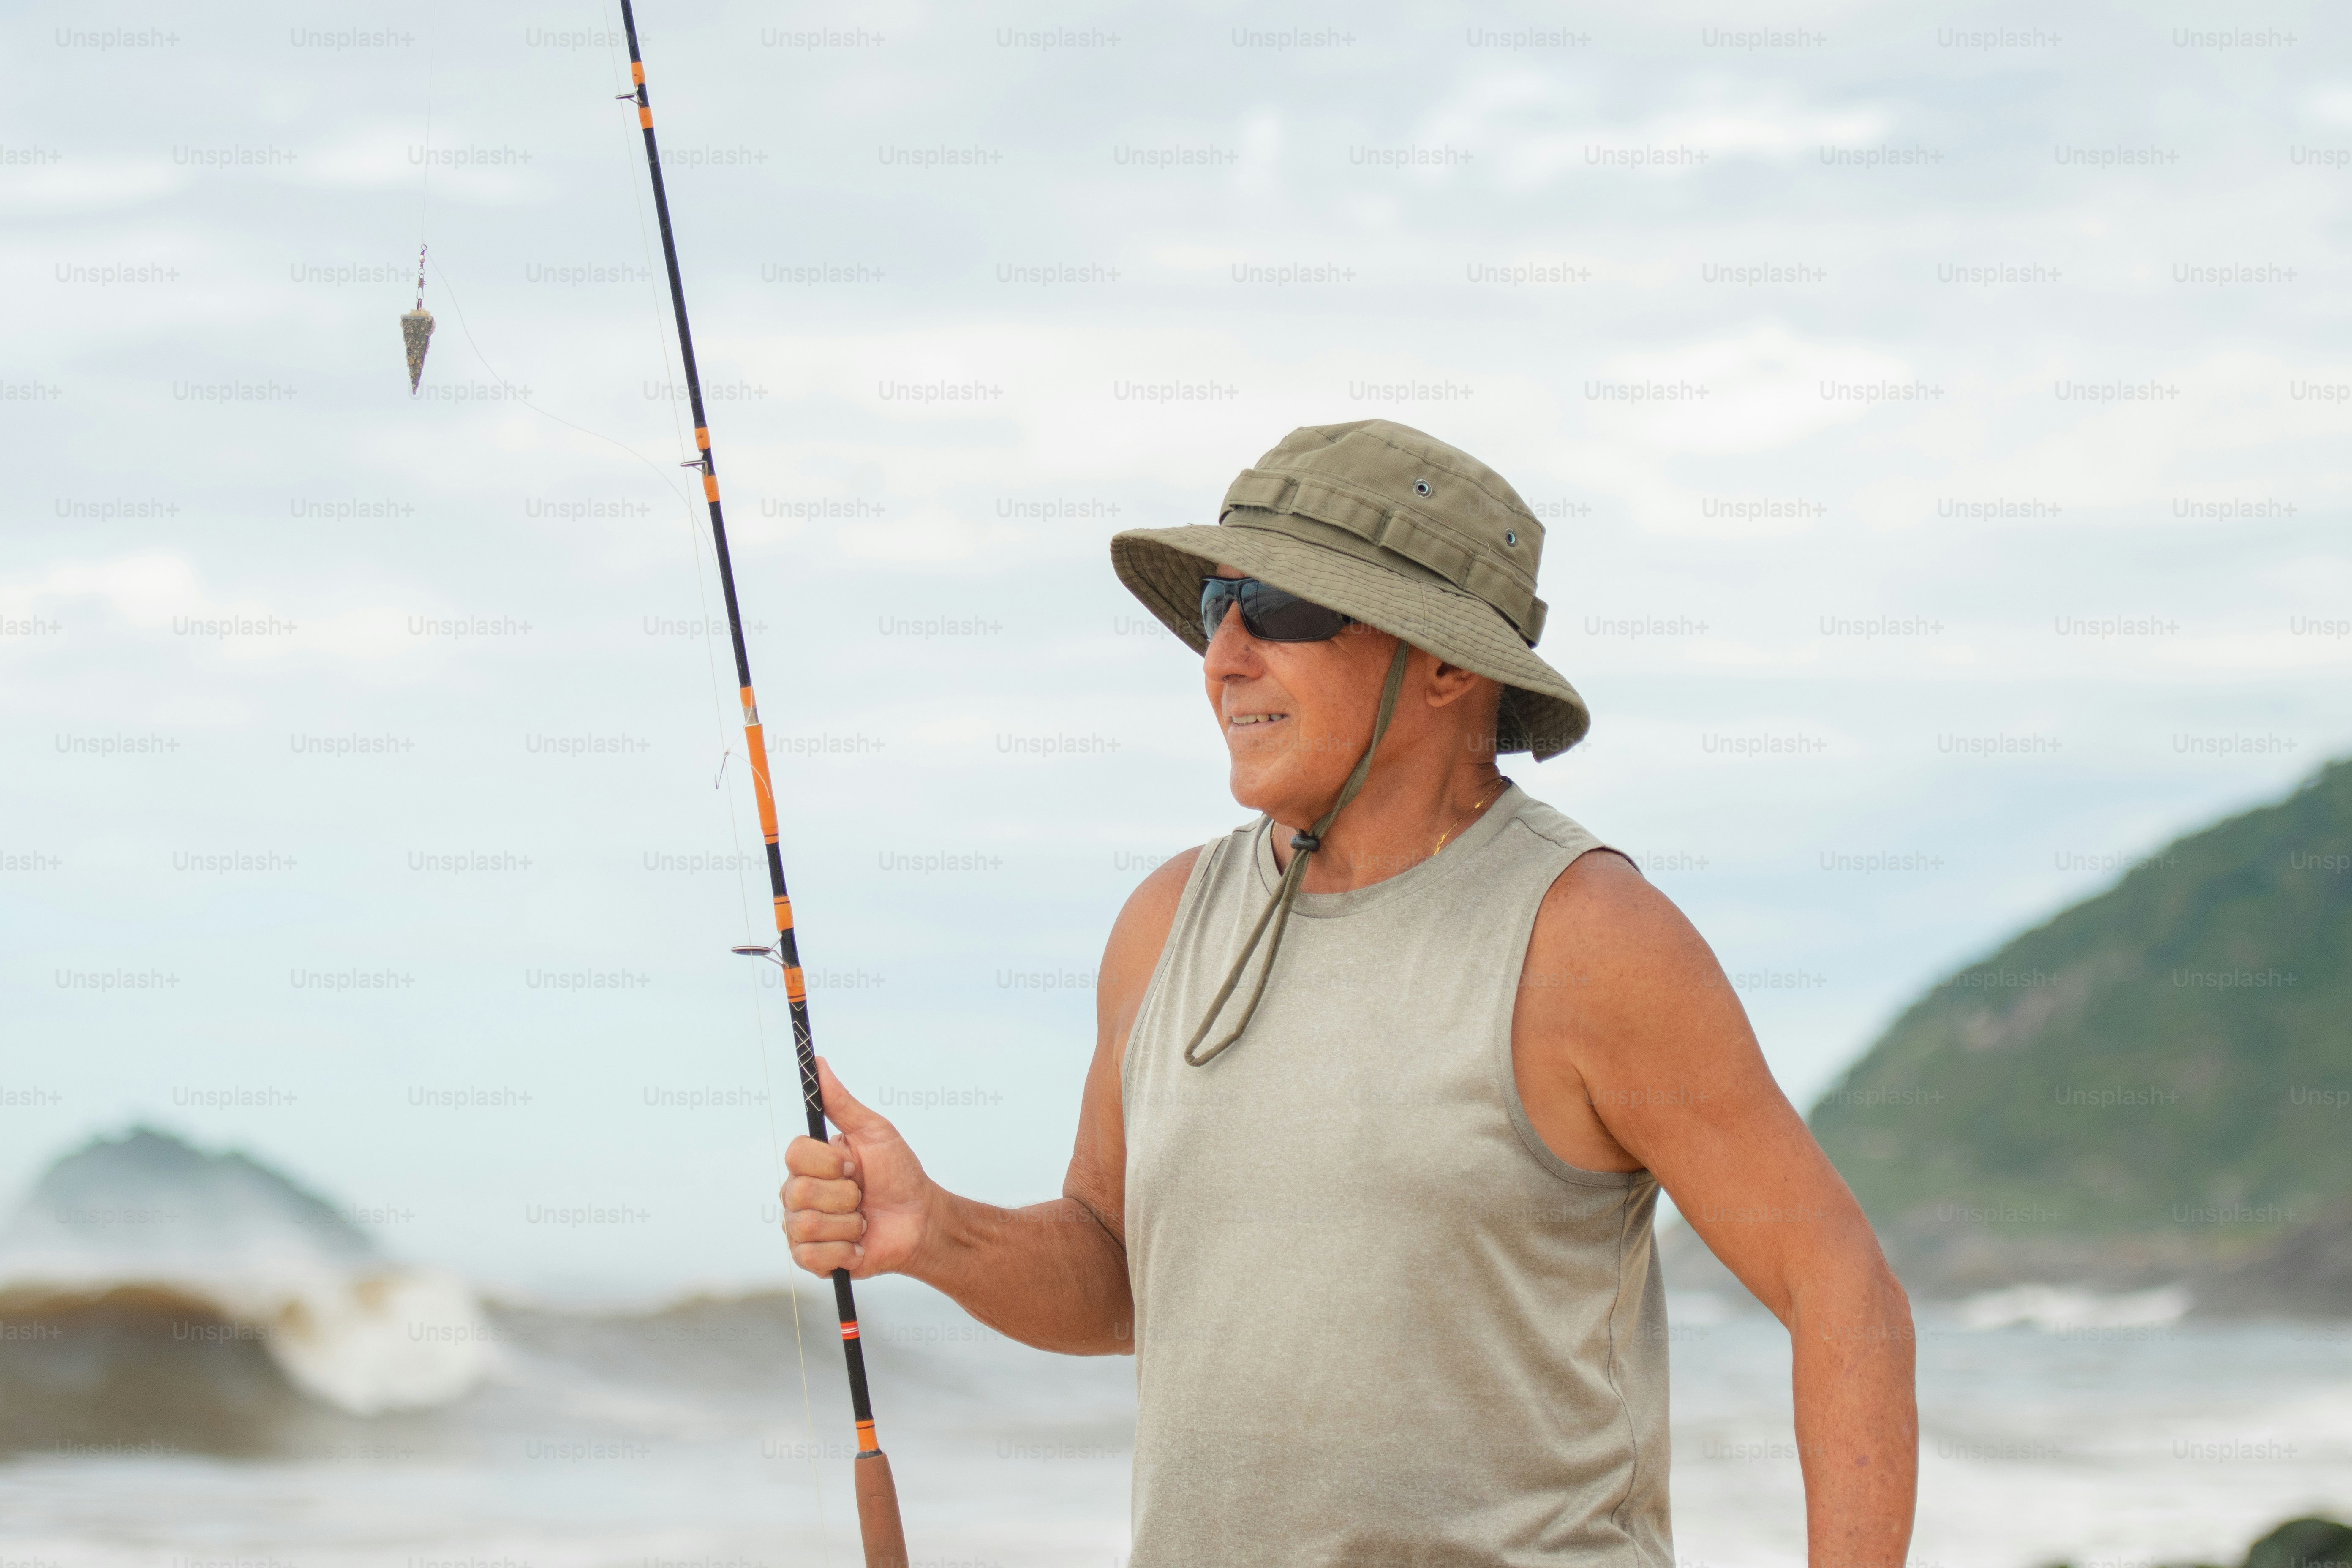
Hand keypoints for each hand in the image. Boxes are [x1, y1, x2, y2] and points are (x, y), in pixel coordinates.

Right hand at [780, 1057, 932, 1279]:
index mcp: (810, 1163)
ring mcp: (802, 1228)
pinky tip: (858, 1244)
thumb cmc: (899, 1175)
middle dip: (844, 1195)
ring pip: (806, 1224)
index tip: (854, 1165)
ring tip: (864, 1221)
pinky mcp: (812, 1259)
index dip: (828, 1162)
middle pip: (799, 1191)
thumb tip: (818, 1063)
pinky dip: (844, 1249)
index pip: (795, 1153)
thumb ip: (841, 1102)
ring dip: (848, 1223)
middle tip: (863, 1195)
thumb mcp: (875, 1133)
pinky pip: (811, 1255)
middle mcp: (799, 1193)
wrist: (921, 1221)